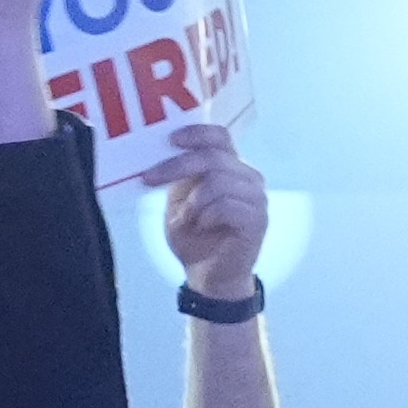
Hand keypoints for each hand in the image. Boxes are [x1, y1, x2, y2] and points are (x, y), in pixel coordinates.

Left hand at [158, 122, 268, 301]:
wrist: (207, 274)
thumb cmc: (194, 234)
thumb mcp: (179, 199)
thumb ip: (179, 176)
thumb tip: (162, 150)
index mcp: (231, 166)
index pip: (220, 137)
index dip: (196, 133)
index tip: (169, 139)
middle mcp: (248, 177)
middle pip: (213, 157)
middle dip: (176, 166)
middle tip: (149, 178)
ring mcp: (257, 198)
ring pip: (219, 181)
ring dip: (192, 201)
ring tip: (184, 218)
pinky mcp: (258, 220)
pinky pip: (227, 206)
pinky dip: (205, 215)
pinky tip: (201, 226)